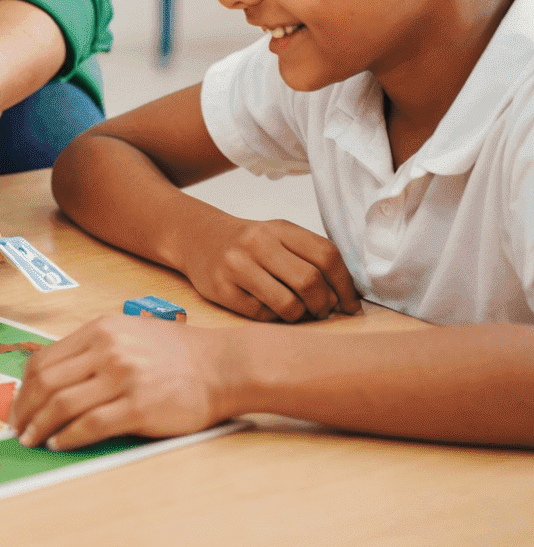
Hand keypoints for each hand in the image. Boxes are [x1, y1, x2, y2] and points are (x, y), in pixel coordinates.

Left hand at [6, 314, 237, 450]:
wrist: (220, 366)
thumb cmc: (173, 353)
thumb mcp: (126, 335)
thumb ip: (91, 351)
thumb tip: (53, 381)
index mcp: (99, 330)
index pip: (45, 358)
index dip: (24, 386)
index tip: (17, 404)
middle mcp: (106, 349)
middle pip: (47, 381)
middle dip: (25, 407)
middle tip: (17, 426)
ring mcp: (122, 377)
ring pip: (63, 403)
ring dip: (41, 425)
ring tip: (32, 439)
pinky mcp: (139, 406)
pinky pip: (91, 424)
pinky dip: (69, 436)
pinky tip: (59, 443)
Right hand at [178, 213, 360, 321]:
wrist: (195, 236)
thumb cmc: (249, 244)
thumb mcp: (279, 237)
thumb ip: (310, 259)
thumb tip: (344, 301)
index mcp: (279, 228)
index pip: (326, 255)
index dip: (346, 286)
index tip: (350, 305)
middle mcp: (257, 243)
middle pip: (310, 282)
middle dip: (324, 305)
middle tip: (321, 311)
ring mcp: (237, 266)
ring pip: (288, 305)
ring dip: (299, 315)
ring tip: (294, 310)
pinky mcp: (221, 289)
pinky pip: (262, 316)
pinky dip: (271, 317)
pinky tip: (264, 305)